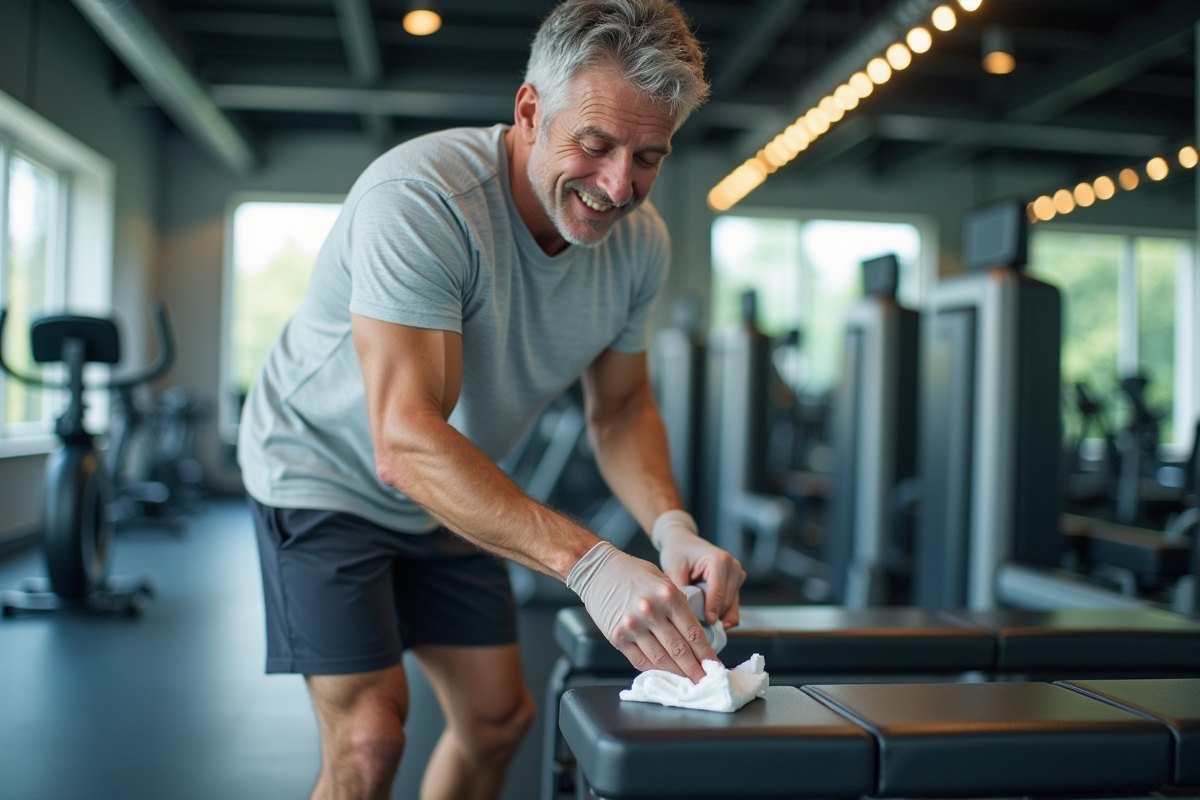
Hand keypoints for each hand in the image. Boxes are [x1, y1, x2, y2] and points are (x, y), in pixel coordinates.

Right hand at [567, 541, 714, 681]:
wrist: (597, 569)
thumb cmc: (632, 572)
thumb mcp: (662, 580)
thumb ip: (678, 605)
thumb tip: (694, 635)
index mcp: (668, 596)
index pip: (694, 633)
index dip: (706, 654)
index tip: (714, 665)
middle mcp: (652, 612)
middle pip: (680, 650)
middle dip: (695, 669)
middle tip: (705, 681)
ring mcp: (633, 626)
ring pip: (661, 659)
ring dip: (676, 673)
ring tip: (687, 680)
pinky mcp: (617, 636)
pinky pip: (640, 660)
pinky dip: (654, 670)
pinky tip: (664, 673)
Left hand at [653, 510, 745, 628]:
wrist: (683, 542)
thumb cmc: (677, 552)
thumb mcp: (673, 568)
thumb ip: (680, 590)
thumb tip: (685, 614)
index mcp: (720, 560)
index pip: (718, 593)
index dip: (712, 611)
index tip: (706, 625)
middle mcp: (733, 567)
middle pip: (727, 602)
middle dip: (713, 617)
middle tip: (696, 629)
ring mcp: (737, 575)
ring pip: (732, 607)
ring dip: (718, 618)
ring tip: (701, 627)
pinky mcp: (736, 583)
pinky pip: (732, 606)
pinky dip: (721, 615)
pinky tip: (707, 621)